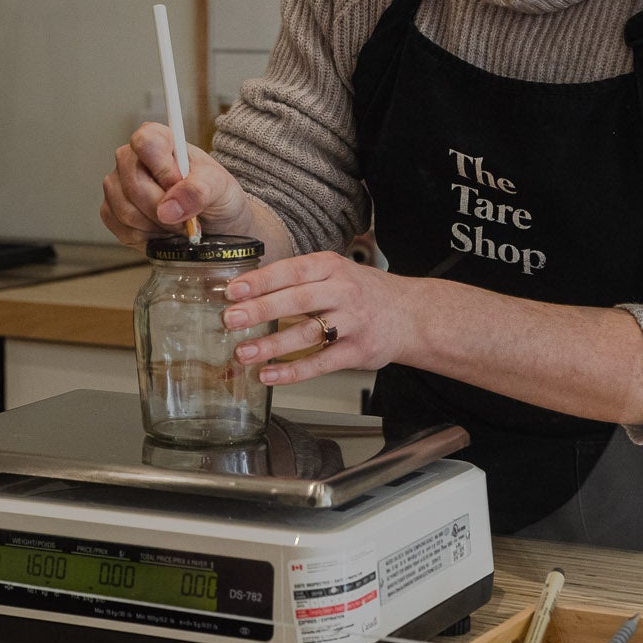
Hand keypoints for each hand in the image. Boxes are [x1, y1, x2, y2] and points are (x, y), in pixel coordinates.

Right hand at [99, 122, 254, 250]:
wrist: (214, 223)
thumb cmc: (215, 196)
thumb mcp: (220, 187)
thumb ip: (199, 190)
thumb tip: (169, 208)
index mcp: (159, 141)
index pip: (145, 141)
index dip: (163, 169)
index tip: (179, 184)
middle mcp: (132, 160)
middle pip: (134, 185)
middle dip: (164, 208)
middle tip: (186, 215)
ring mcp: (118, 186)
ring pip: (128, 212)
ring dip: (158, 226)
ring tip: (176, 222)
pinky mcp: (111, 212)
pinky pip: (122, 230)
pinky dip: (147, 237)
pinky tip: (161, 230)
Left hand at [219, 251, 417, 384]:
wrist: (412, 315)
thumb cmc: (364, 293)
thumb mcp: (335, 272)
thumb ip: (299, 279)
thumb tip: (248, 291)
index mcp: (332, 267)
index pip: (292, 270)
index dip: (261, 281)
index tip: (233, 291)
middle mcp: (343, 292)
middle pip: (298, 300)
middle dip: (261, 310)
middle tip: (231, 320)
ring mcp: (353, 322)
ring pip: (308, 333)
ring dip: (272, 345)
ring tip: (244, 353)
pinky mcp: (358, 351)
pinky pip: (321, 363)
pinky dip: (293, 371)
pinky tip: (269, 374)